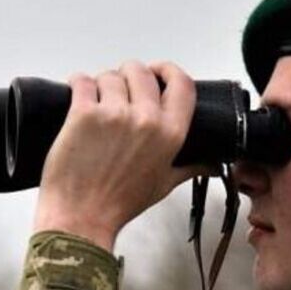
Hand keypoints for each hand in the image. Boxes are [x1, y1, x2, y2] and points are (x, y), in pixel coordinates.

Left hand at [32, 61, 201, 250]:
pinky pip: (82, 82)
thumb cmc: (120, 204)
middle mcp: (146, 119)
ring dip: (102, 83)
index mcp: (170, 133)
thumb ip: (190, 167)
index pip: (181, 83)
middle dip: (129, 75)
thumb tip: (212, 164)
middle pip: (142, 72)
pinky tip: (77, 92)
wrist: (81, 218)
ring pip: (110, 76)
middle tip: (119, 89)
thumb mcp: (163, 184)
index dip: (168, 71)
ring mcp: (113, 114)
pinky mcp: (82, 114)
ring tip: (96, 100)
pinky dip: (78, 83)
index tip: (157, 72)